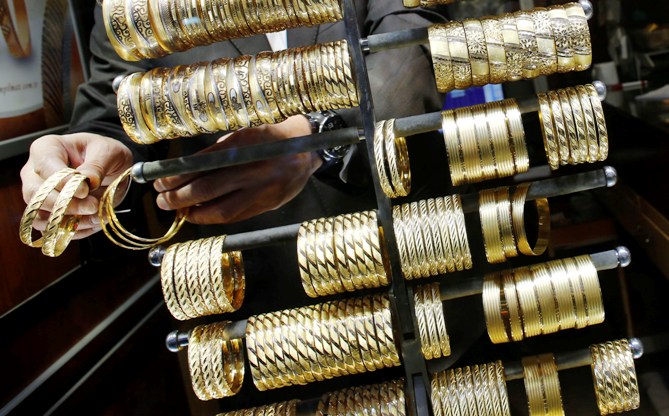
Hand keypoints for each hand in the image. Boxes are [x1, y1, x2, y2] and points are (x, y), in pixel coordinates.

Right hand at [20, 133, 132, 238]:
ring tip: (96, 215)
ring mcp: (38, 197)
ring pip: (40, 217)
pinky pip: (53, 230)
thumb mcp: (108, 152)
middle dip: (67, 206)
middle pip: (37, 196)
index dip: (64, 182)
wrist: (111, 169)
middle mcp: (34, 173)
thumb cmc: (105, 154)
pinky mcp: (47, 216)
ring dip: (71, 222)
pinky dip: (75, 231)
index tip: (86, 190)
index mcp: (46, 149)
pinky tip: (93, 221)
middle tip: (93, 206)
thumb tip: (87, 181)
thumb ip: (97, 166)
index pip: (44, 168)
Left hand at [154, 115, 321, 223]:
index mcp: (243, 144)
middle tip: (162, 200)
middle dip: (179, 197)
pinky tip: (201, 215)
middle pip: (206, 188)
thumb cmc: (270, 138)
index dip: (177, 176)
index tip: (160, 180)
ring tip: (179, 211)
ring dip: (194, 213)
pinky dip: (214, 218)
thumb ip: (219, 151)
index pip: (201, 164)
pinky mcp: (269, 203)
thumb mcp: (244, 134)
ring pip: (221, 209)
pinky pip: (237, 216)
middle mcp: (252, 168)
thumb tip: (188, 170)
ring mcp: (262, 188)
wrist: (308, 148)